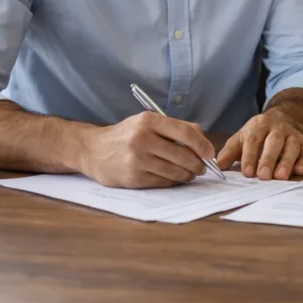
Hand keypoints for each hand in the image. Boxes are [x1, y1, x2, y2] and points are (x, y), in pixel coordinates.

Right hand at [78, 112, 214, 188]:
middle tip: (202, 167)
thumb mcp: (147, 122)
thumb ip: (176, 127)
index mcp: (149, 121)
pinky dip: (173, 181)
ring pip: (175, 171)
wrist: (92, 150)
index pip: (186, 132)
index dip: (203, 145)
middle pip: (183, 155)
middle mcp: (142, 139)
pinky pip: (163, 181)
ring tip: (191, 173)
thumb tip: (203, 139)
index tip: (210, 153)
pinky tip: (174, 178)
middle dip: (198, 164)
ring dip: (188, 175)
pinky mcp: (133, 177)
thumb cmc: (126, 135)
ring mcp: (137, 159)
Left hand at [217, 109, 302, 179]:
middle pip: (273, 142)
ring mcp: (292, 134)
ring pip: (292, 146)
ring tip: (281, 177)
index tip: (247, 173)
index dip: (250, 157)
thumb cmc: (257, 135)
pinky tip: (299, 171)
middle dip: (269, 159)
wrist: (281, 119)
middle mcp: (277, 127)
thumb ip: (229, 152)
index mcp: (258, 125)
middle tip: (264, 176)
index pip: (253, 141)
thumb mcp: (241, 139)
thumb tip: (218, 166)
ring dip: (287, 161)